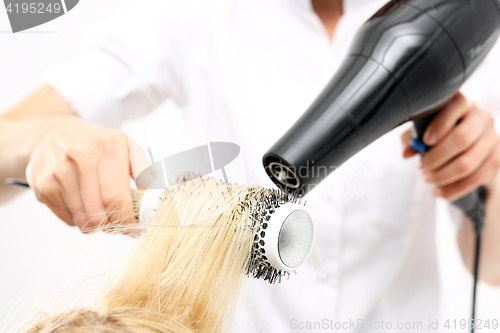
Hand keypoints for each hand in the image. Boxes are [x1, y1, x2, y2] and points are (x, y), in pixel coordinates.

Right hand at [26, 116, 148, 234]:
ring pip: (83, 220)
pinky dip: (78, 219)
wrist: (53, 132)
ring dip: (96, 224)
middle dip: (113, 225)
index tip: (135, 229)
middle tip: (119, 223)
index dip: (128, 220)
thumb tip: (157, 200)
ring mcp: (59, 172)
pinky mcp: (43, 186)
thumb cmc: (98, 144)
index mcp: (108, 148)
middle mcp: (81, 157)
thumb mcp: (127, 147)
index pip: (117, 197)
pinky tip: (82, 203)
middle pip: (99, 213)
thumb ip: (145, 172)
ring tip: (101, 211)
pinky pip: (68, 220)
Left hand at [401, 92, 499, 200]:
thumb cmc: (438, 132)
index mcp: (463, 103)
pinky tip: (436, 192)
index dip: (441, 124)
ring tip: (426, 179)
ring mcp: (493, 138)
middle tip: (421, 167)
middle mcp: (482, 117)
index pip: (457, 105)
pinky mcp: (497, 159)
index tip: (426, 141)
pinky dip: (453, 189)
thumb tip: (406, 153)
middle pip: (462, 138)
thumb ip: (412, 137)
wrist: (466, 146)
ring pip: (468, 162)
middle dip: (437, 157)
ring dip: (443, 176)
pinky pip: (476, 179)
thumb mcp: (422, 129)